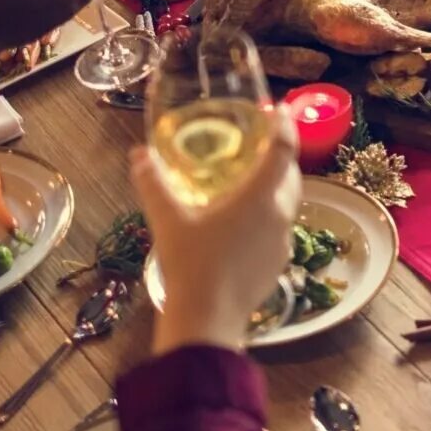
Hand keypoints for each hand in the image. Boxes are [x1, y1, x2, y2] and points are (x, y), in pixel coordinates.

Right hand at [130, 123, 300, 353]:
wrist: (207, 320)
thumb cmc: (191, 264)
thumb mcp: (167, 219)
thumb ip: (153, 183)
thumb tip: (139, 155)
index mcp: (260, 197)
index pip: (284, 150)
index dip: (285, 125)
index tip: (280, 110)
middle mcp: (279, 216)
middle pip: (291, 176)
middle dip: (279, 158)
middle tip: (259, 146)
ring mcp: (281, 243)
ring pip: (286, 205)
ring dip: (275, 188)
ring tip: (248, 183)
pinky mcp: (276, 265)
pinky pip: (278, 230)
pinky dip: (267, 217)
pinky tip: (241, 225)